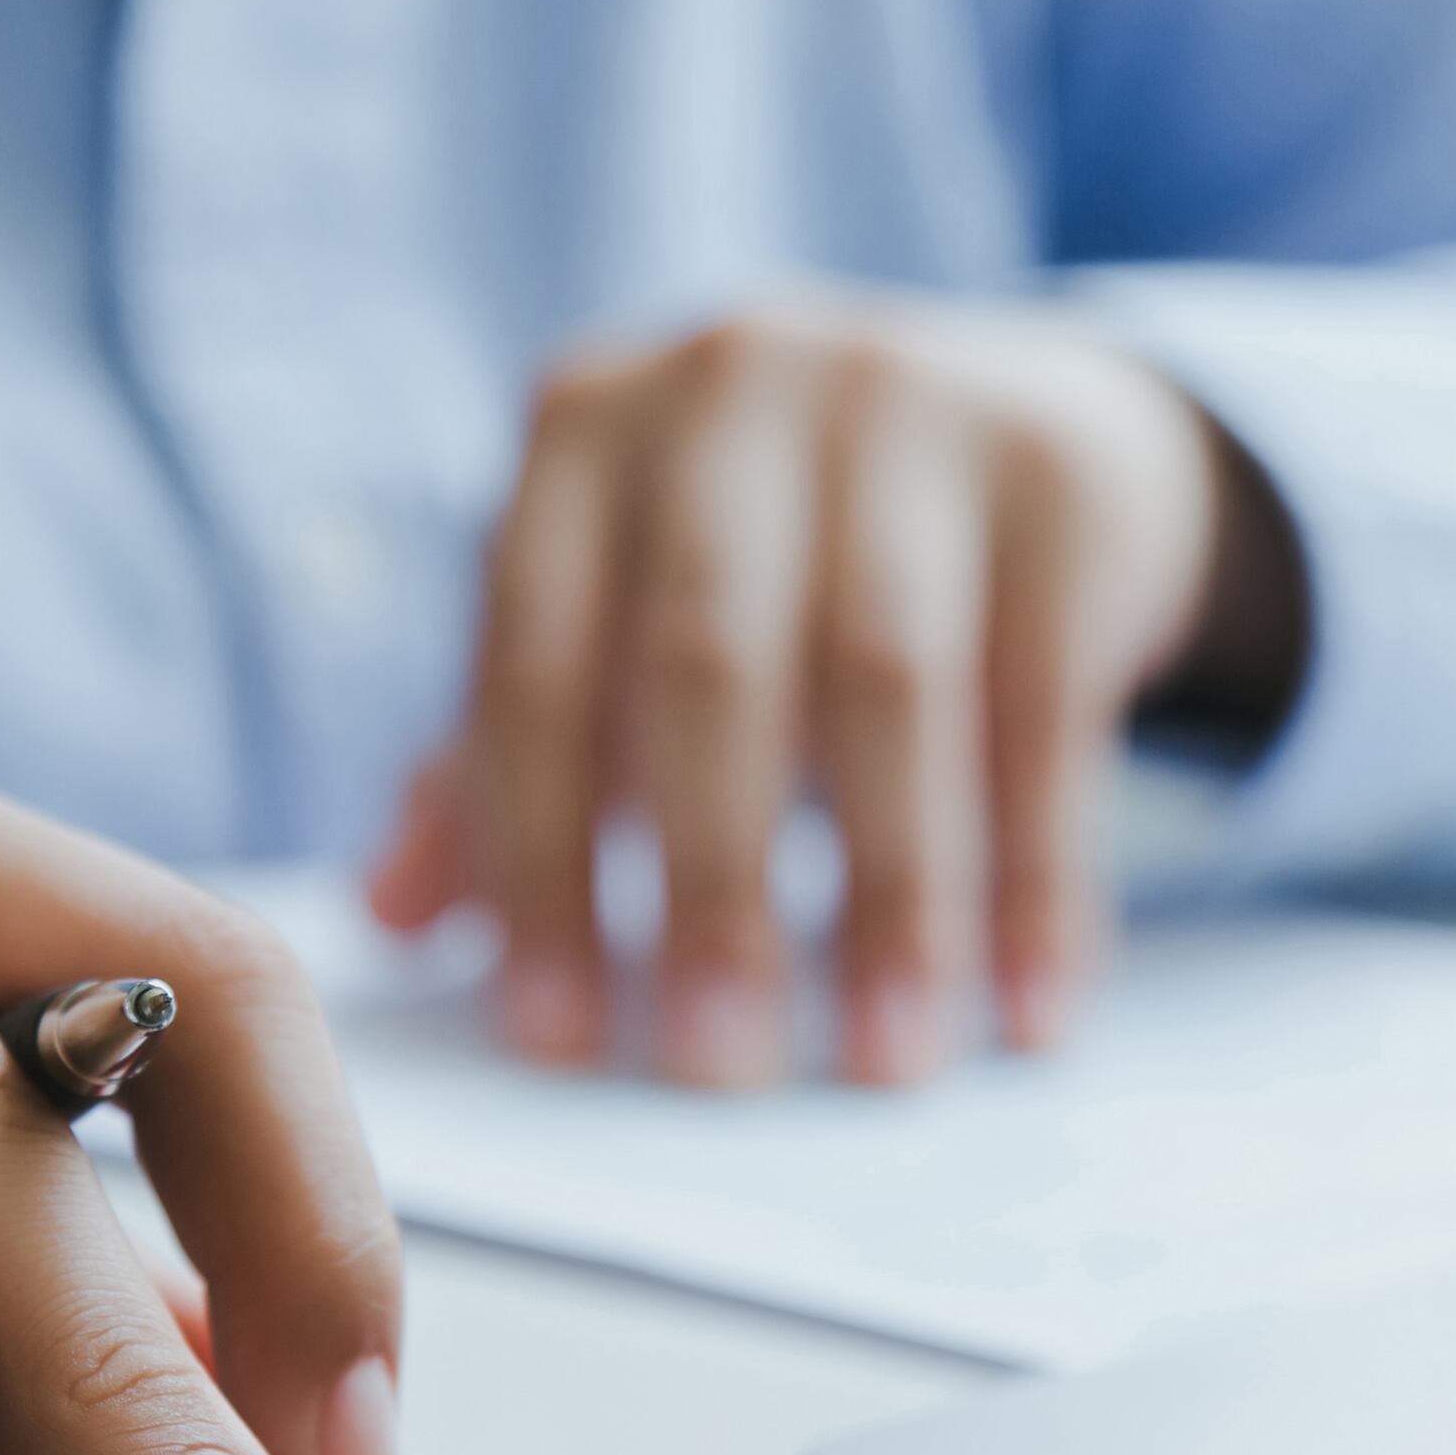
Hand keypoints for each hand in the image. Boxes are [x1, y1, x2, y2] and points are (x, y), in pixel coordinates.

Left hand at [365, 290, 1304, 1087]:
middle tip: (721, 1069)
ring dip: (888, 897)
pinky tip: (1028, 1007)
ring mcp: (908, 403)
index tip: (560, 1037)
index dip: (541, 860)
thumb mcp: (628, 625)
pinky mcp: (1061, 468)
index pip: (533, 663)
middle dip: (709, 888)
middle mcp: (732, 385)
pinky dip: (1037, 875)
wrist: (1024, 425)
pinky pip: (1045, 705)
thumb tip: (395, 916)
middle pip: (706, 666)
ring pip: (888, 685)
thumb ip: (511, 755)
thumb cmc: (777, 562)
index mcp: (585, 429)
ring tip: (887, 1061)